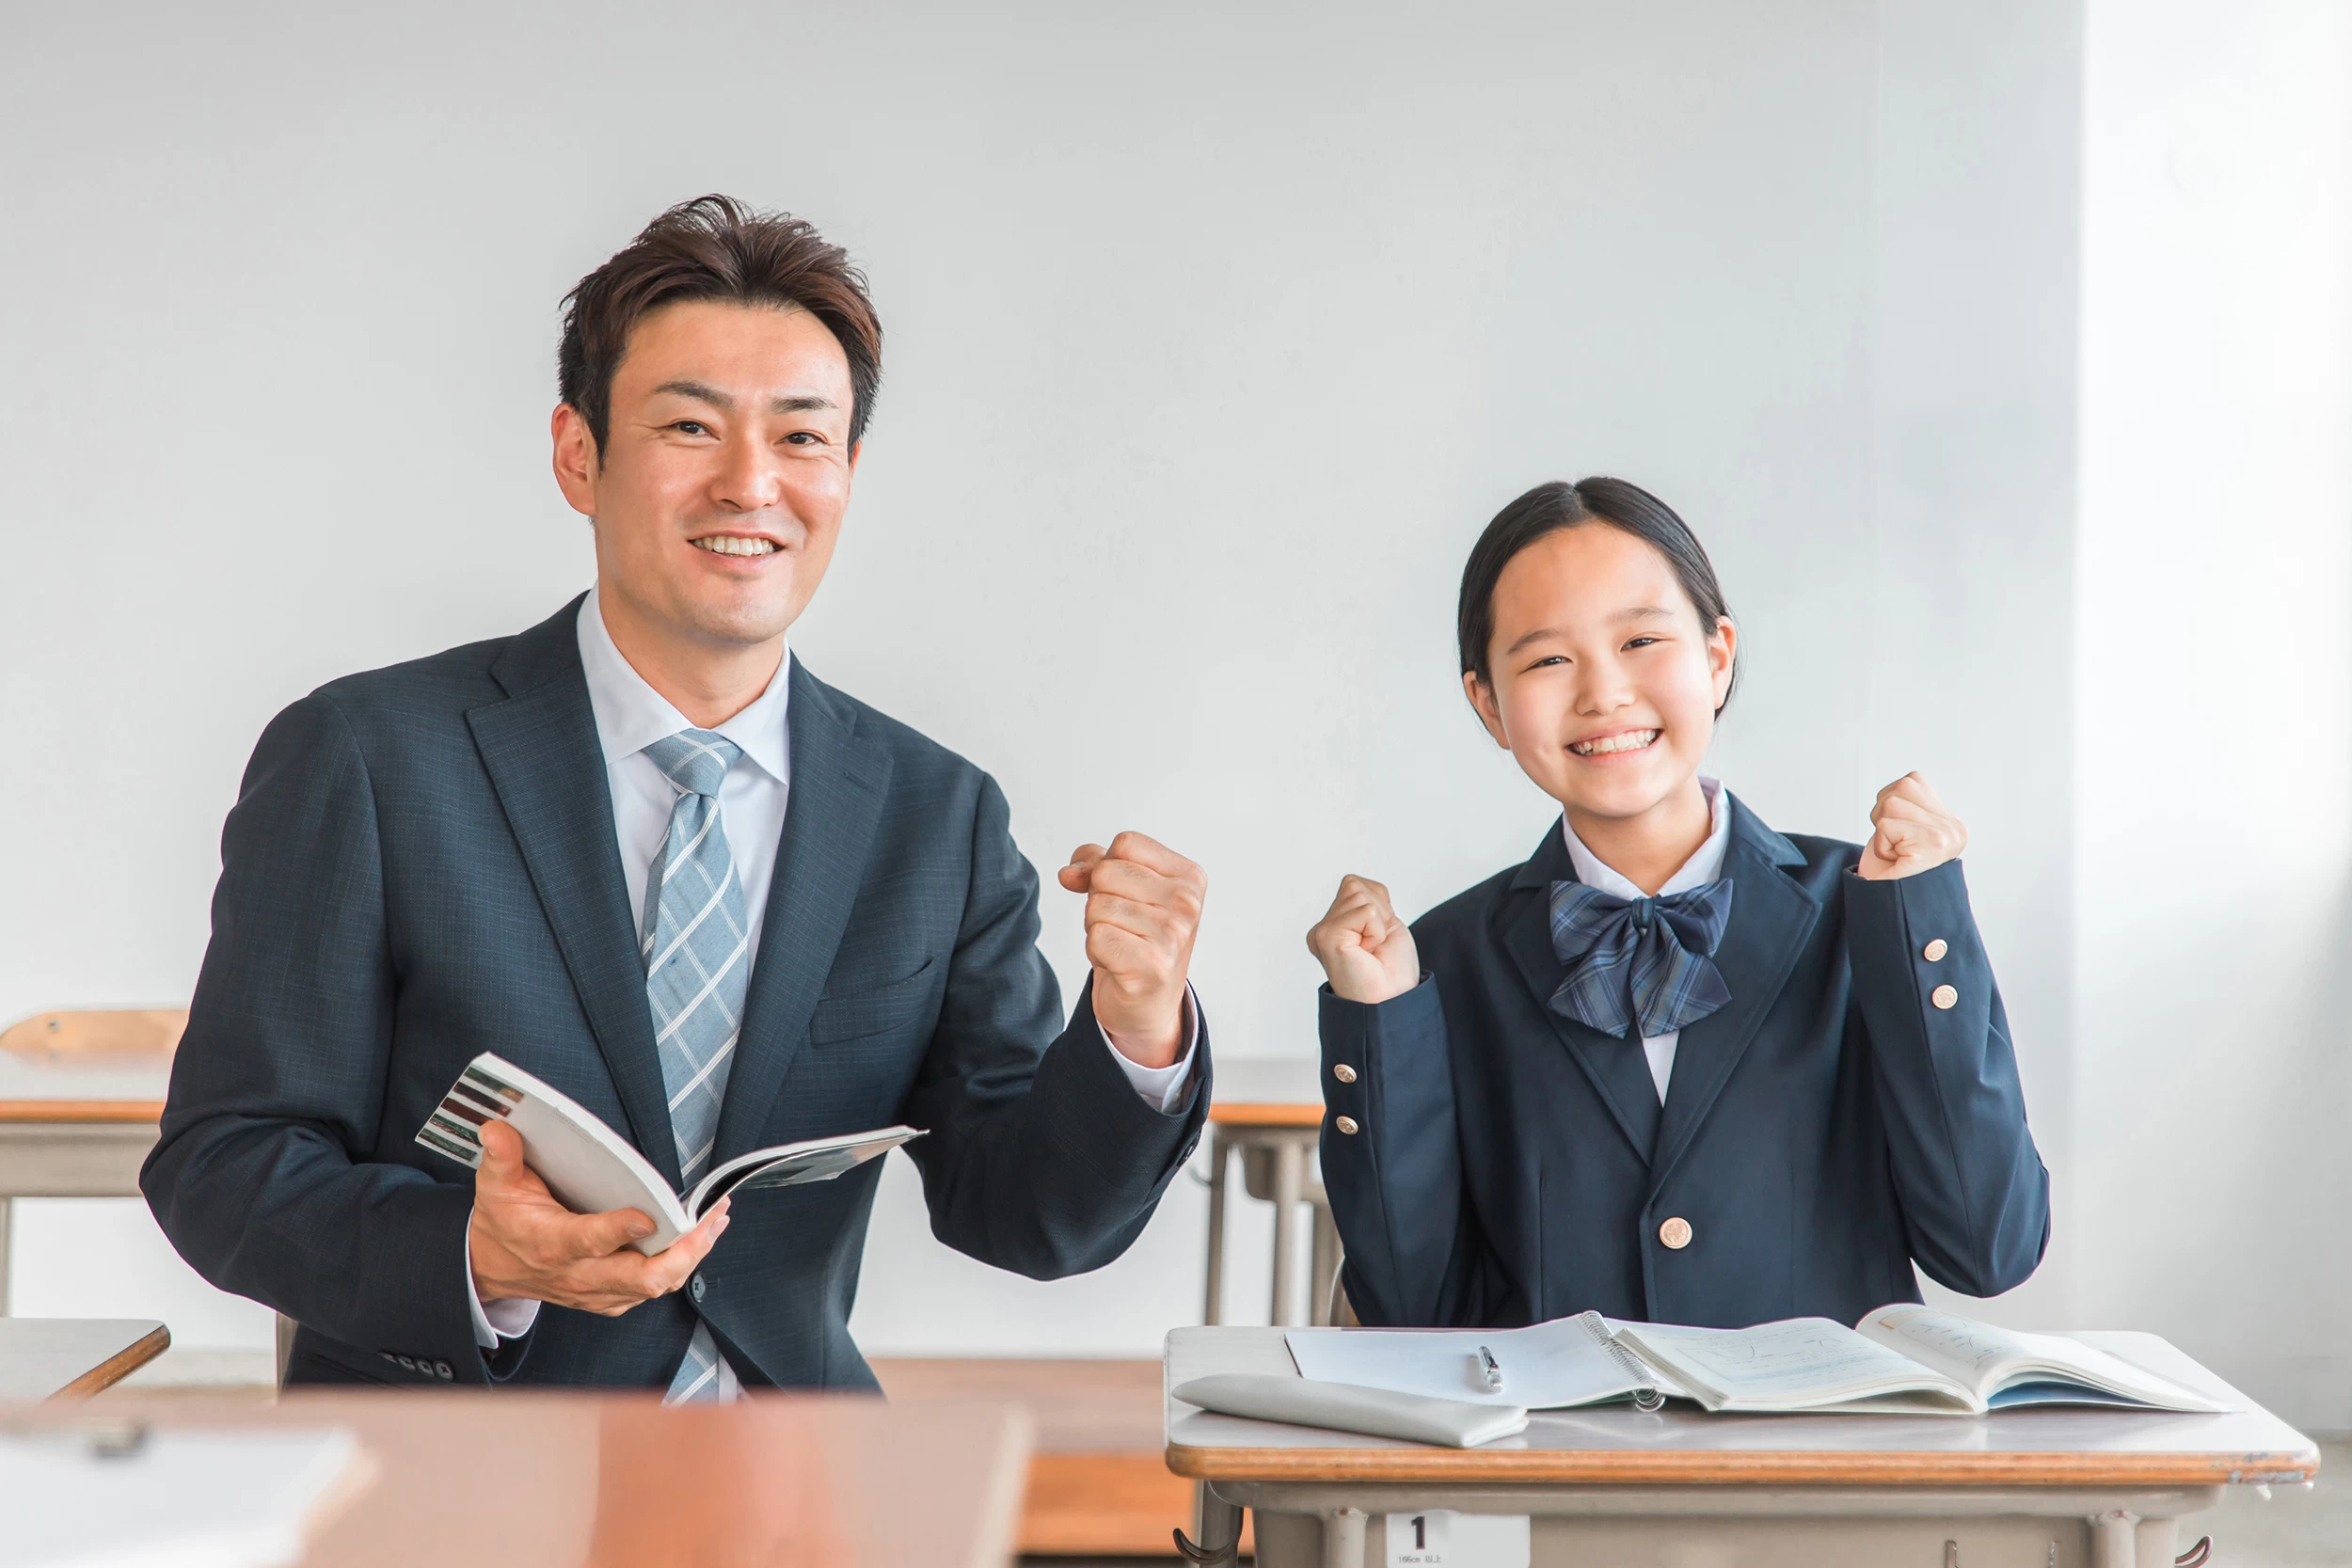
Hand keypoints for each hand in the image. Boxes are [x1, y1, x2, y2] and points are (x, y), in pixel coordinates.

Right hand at [468, 1119, 728, 1316]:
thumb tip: (498, 1128)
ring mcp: (596, 1290)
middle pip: (640, 1277)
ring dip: (690, 1256)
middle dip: (683, 1252)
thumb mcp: (494, 1187)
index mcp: (553, 1244)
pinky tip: (696, 1240)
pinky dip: (678, 1267)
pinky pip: (650, 1290)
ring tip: (715, 1222)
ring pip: (653, 1286)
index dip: (620, 1231)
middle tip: (709, 1220)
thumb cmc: (501, 1224)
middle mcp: (579, 1273)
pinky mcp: (608, 1297)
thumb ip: (502, 1157)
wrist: (491, 1268)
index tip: (647, 1215)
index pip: (591, 1242)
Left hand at [1057, 830, 1204, 1068]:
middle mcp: (1187, 903)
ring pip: (1096, 906)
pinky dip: (1096, 951)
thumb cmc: (1136, 940)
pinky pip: (1096, 937)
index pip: (1126, 844)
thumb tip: (1069, 873)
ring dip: (1097, 928)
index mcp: (1189, 878)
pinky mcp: (1152, 965)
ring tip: (1122, 945)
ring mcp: (1173, 935)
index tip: (1122, 894)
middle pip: (1106, 872)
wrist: (1147, 1005)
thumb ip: (1096, 865)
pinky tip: (1118, 963)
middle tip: (1122, 926)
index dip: (1107, 866)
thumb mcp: (1124, 891)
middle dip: (1099, 899)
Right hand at [1306, 875, 1420, 1004]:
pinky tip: (1368, 952)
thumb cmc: (1391, 973)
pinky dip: (1377, 930)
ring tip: (1372, 950)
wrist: (1393, 1003)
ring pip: (1359, 894)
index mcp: (1333, 927)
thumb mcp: (1384, 924)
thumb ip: (1366, 901)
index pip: (1356, 885)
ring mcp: (1322, 932)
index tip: (1378, 940)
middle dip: (1379, 912)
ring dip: (1378, 922)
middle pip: (1355, 886)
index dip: (1379, 907)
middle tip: (1376, 946)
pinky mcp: (1327, 936)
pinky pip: (1365, 910)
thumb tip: (1352, 883)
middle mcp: (1322, 930)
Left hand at [1856, 771, 1967, 879]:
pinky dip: (1880, 842)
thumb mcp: (1905, 829)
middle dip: (1884, 817)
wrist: (1891, 910)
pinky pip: (1886, 825)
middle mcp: (1954, 827)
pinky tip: (1895, 859)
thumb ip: (1912, 805)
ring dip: (1882, 831)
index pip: (1911, 781)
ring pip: (1892, 803)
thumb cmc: (1891, 873)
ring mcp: (1946, 835)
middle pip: (1900, 789)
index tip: (1899, 836)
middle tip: (1895, 846)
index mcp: (1951, 822)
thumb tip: (1908, 781)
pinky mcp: (1932, 844)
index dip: (1891, 808)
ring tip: (1895, 852)